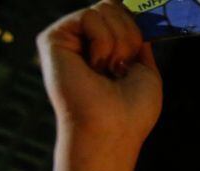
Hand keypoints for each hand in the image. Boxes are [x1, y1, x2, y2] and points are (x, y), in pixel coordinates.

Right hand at [38, 0, 161, 150]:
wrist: (113, 129)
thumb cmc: (132, 111)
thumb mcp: (146, 71)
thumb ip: (138, 42)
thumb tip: (133, 15)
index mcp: (104, 51)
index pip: (121, 14)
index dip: (135, 28)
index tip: (137, 56)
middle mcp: (83, 43)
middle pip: (114, 6)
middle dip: (129, 36)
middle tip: (121, 69)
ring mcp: (68, 40)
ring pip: (105, 8)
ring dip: (119, 43)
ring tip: (108, 71)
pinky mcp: (53, 39)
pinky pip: (90, 15)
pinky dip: (104, 42)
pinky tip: (95, 66)